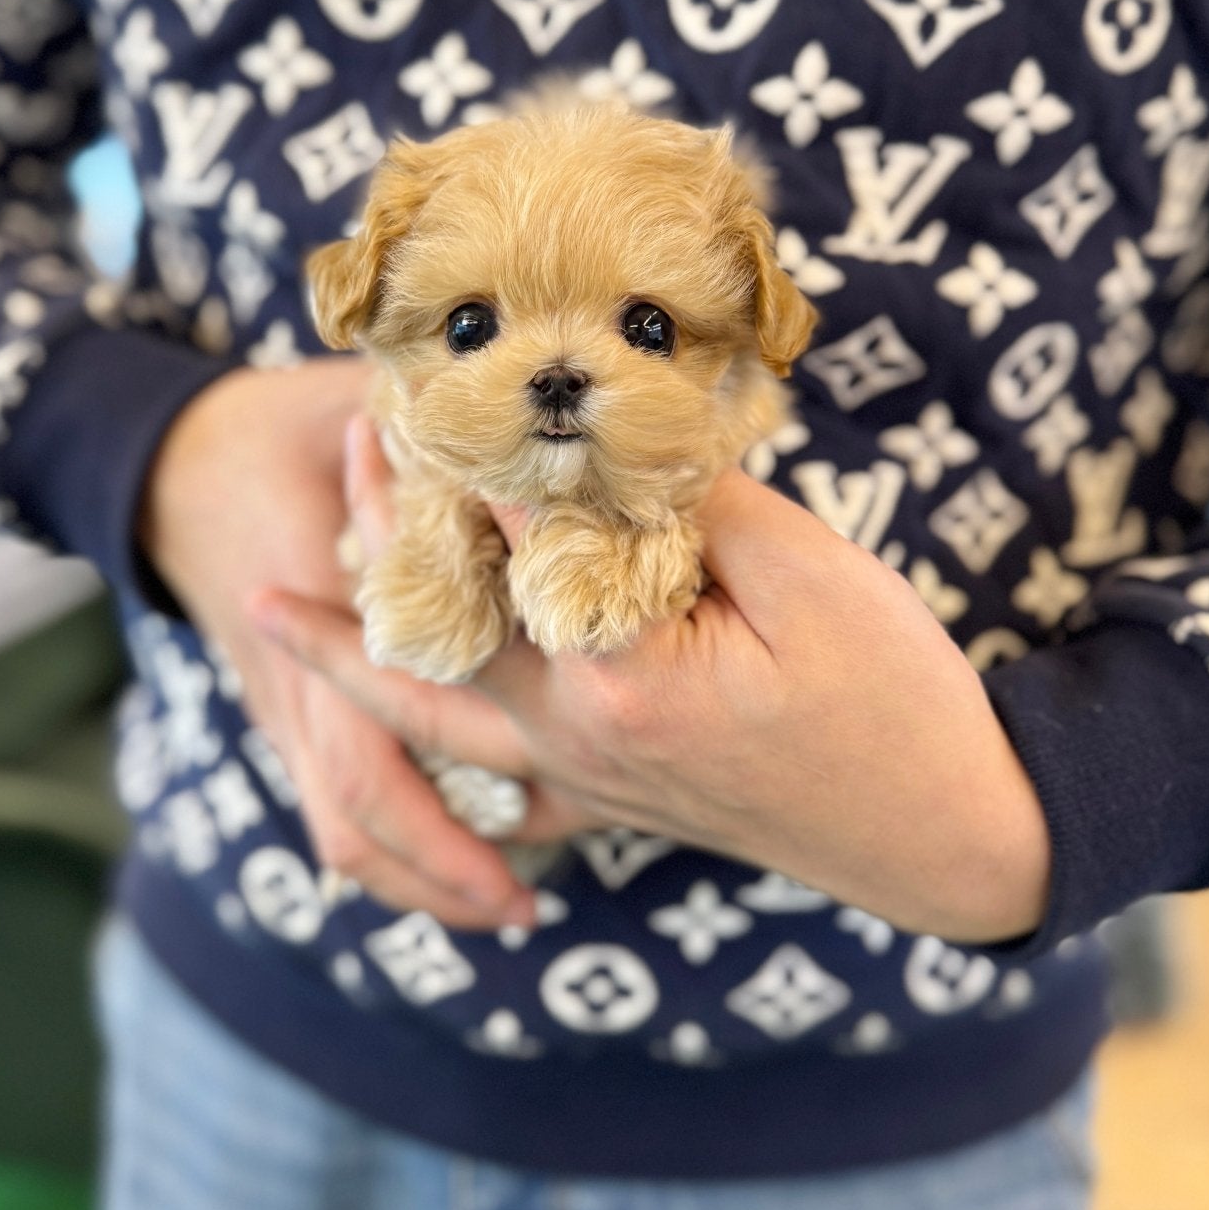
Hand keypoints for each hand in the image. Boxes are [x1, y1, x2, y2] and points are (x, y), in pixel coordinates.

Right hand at [138, 360, 542, 930]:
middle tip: (521, 912)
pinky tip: (450, 858)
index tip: (515, 874)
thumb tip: (550, 437)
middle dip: (438, 877)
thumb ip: (444, 434)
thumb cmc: (278, 431)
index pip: (370, 757)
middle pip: (356, 817)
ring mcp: (284, 705)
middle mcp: (297, 682)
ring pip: (337, 823)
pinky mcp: (284, 712)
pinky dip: (387, 841)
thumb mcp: (356, 410)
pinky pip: (327, 798)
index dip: (438, 829)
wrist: (167, 461)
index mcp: (323, 621)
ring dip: (413, 874)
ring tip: (499, 903)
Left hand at [253, 424, 1053, 944]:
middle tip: (331, 447)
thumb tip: (615, 442)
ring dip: (349, 653)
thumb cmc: (893, 704)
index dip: (462, 444)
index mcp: (612, 672)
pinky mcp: (605, 798)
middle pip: (437, 618)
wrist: (943, 836)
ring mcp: (581, 778)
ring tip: (265, 613)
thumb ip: (694, 507)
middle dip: (376, 529)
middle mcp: (571, 735)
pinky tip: (392, 723)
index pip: (509, 532)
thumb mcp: (810, 575)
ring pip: (427, 712)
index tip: (412, 374)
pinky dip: (422, 741)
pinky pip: (480, 775)